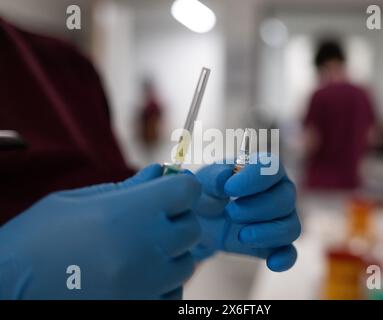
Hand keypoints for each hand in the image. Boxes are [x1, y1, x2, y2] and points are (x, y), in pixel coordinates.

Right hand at [0, 164, 201, 299]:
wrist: (9, 287)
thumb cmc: (39, 238)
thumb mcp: (79, 200)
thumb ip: (129, 187)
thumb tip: (161, 173)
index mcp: (130, 213)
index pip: (187, 192)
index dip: (181, 187)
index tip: (172, 190)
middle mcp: (145, 250)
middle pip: (191, 228)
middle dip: (177, 219)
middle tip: (152, 220)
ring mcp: (145, 284)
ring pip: (186, 262)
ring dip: (171, 253)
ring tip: (140, 250)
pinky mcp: (139, 308)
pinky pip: (172, 293)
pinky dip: (163, 283)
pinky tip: (139, 276)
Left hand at [192, 154, 300, 271]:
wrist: (202, 221)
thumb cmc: (208, 193)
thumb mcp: (204, 181)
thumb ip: (214, 176)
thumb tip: (226, 178)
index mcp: (265, 170)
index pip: (273, 168)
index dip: (253, 179)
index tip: (229, 189)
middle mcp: (280, 192)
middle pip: (286, 199)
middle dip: (256, 209)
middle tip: (230, 213)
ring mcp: (281, 219)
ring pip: (290, 227)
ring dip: (266, 234)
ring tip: (241, 236)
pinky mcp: (276, 244)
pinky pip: (290, 253)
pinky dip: (284, 259)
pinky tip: (271, 263)